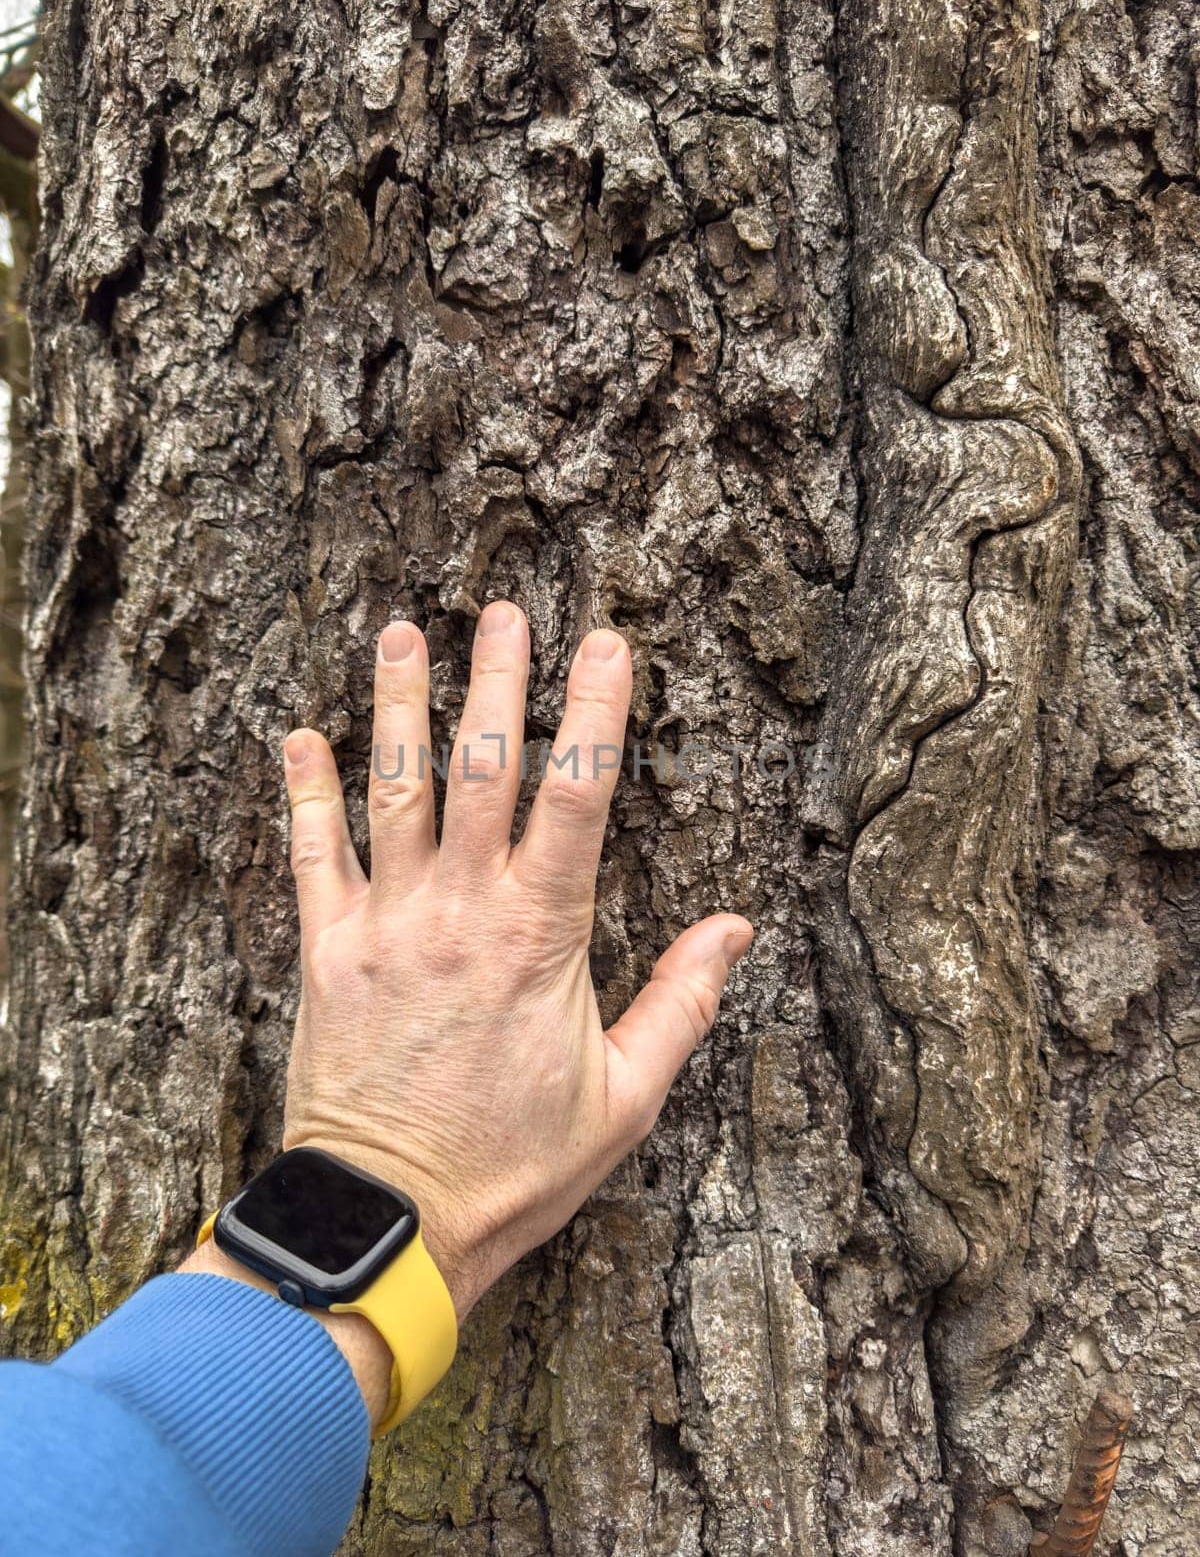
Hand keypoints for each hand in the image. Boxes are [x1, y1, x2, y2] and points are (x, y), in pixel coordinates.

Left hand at [277, 601, 750, 1320]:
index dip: (595, 714)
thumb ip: (681, 1003)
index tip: (606, 644)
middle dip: (499, 683)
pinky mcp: (328, 953)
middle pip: (484, 771)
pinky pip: (314, 855)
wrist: (390, 1223)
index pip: (578, 799)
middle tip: (506, 611)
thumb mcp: (625, 1098)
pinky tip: (300, 735)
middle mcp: (462, 911)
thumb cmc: (515, 1168)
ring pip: (396, 792)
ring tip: (403, 632)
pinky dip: (306, 792)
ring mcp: (388, 925)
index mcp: (541, 937)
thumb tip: (736, 929)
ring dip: (400, 706)